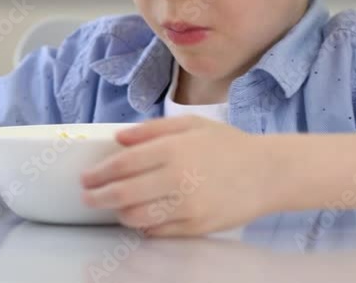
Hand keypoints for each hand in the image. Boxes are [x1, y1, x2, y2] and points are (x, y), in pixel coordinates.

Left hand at [80, 115, 277, 235]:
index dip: (99, 173)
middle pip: (123, 194)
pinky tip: (142, 217)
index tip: (87, 177)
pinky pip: (159, 231)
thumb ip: (151, 130)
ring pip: (137, 217)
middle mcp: (178, 178)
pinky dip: (145, 226)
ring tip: (116, 207)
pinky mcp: (197, 227)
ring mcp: (188, 206)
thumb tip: (119, 138)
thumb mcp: (190, 125)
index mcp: (174, 149)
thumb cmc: (228, 145)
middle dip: (98, 197)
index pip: (123, 164)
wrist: (268, 173)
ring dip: (120, 213)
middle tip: (88, 197)